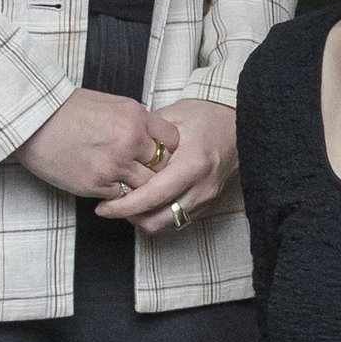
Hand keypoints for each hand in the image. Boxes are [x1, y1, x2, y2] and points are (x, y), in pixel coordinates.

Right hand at [15, 88, 182, 201]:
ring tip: (127, 183)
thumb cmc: (67, 109)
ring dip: (138, 187)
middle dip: (156, 171)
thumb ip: (134, 122)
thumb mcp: (110, 105)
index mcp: (135, 116)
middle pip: (163, 166)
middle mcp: (130, 140)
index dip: (167, 149)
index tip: (158, 154)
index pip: (172, 140)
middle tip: (146, 174)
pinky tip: (105, 186)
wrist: (32, 119)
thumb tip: (151, 141)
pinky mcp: (96, 184)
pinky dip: (117, 195)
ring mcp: (114, 164)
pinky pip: (120, 197)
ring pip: (145, 186)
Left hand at [95, 99, 237, 236]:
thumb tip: (118, 154)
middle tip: (113, 206)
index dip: (124, 207)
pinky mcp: (209, 205)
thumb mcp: (171, 118)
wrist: (237, 122)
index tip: (104, 207)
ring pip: (167, 225)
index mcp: (193, 164)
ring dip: (145, 218)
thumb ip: (145, 139)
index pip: (152, 197)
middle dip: (131, 217)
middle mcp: (202, 187)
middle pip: (158, 220)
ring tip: (130, 202)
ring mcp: (208, 199)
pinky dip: (160, 214)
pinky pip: (178, 220)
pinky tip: (149, 200)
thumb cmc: (206, 116)